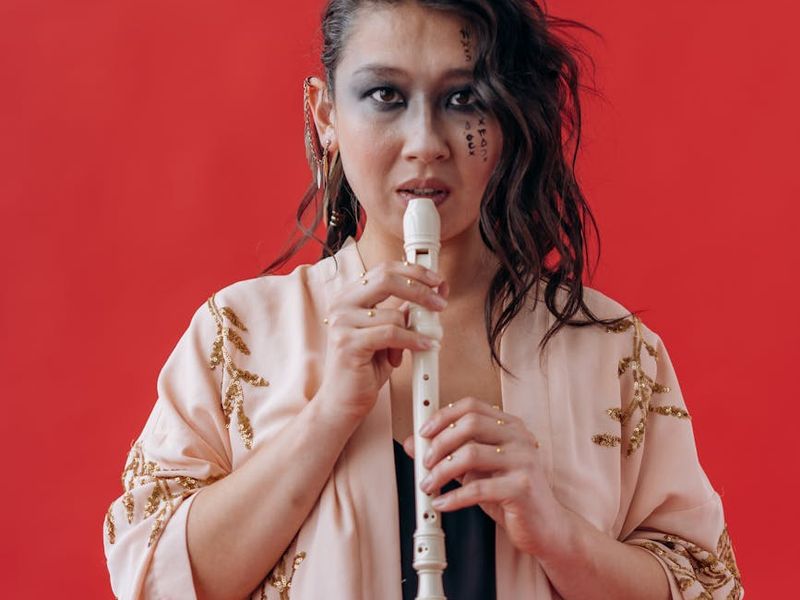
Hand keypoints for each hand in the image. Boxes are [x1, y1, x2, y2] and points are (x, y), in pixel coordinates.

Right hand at [316, 259, 449, 421]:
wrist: (343, 401)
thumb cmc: (365, 368)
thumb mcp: (389, 335)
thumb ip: (403, 313)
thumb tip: (430, 295)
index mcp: (349, 297)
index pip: (384, 269)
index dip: (414, 271)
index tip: (437, 281)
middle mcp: (341, 305)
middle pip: (387, 278)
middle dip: (421, 288)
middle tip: (440, 302)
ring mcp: (341, 323)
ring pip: (394, 313)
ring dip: (417, 330)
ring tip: (422, 343)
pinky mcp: (347, 343)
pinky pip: (391, 334)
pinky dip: (413, 340)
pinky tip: (425, 346)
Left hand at [402, 397, 567, 556]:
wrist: (546, 528)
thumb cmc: (510, 495)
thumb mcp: (476, 470)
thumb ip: (449, 454)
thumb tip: (413, 444)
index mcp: (510, 426)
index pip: (472, 406)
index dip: (443, 416)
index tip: (423, 433)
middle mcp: (519, 438)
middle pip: (470, 424)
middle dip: (439, 443)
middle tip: (424, 462)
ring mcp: (524, 461)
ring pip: (470, 454)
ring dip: (441, 471)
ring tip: (428, 485)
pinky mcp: (522, 487)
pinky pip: (478, 488)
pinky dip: (453, 497)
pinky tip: (442, 503)